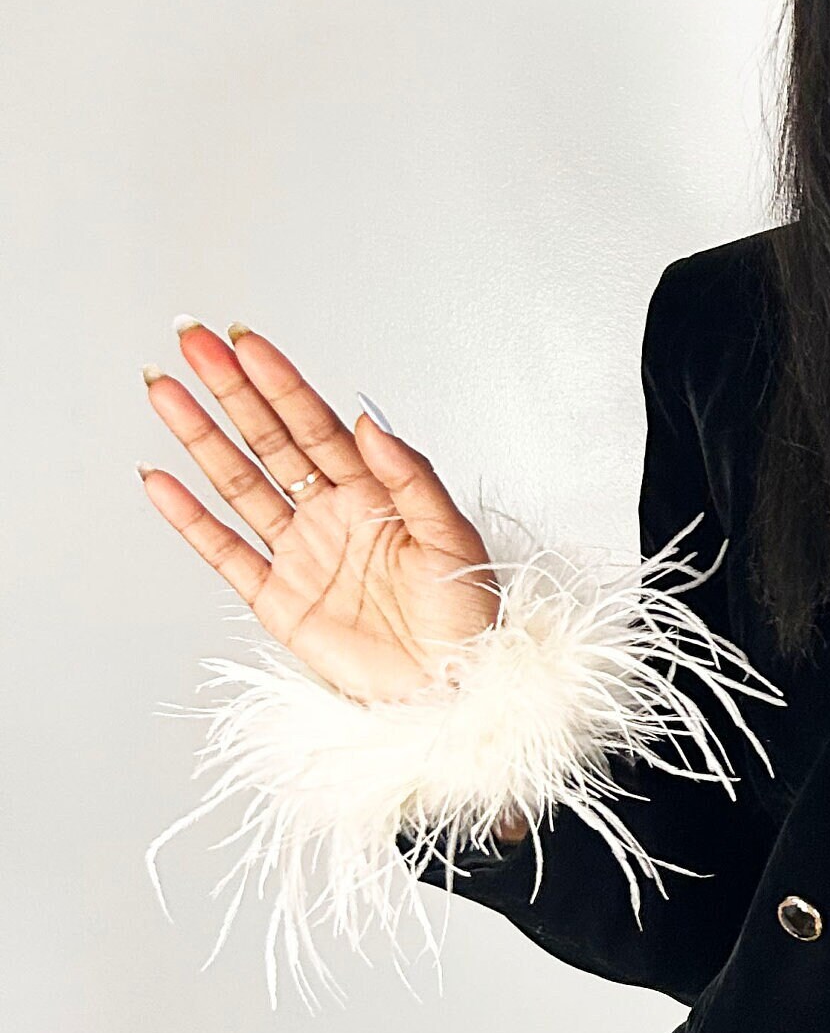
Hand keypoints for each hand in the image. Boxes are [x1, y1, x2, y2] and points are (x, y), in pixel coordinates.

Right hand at [140, 321, 504, 706]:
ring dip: (200, 437)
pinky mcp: (278, 600)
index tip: (245, 342)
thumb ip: (413, 480)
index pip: (317, 424)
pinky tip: (161, 480)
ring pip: (239, 483)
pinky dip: (189, 517)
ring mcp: (301, 554)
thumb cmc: (465, 619)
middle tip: (193, 341)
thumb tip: (370, 422)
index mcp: (376, 492)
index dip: (280, 382)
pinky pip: (224, 551)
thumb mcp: (455, 541)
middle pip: (270, 439)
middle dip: (231, 389)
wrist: (451, 691)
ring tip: (164, 391)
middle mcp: (332, 514)